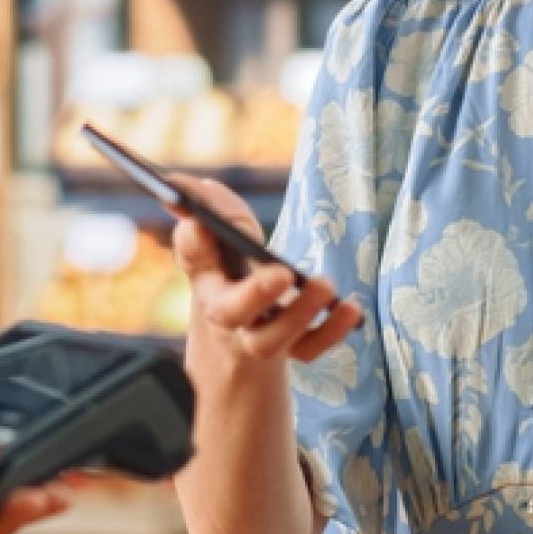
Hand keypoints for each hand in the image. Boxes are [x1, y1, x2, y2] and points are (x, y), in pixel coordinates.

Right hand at [167, 176, 362, 366]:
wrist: (242, 330)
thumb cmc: (234, 268)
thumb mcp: (226, 235)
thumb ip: (212, 207)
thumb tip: (181, 182)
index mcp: (205, 275)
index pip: (193, 257)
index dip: (192, 241)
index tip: (198, 222)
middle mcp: (225, 311)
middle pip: (228, 312)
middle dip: (253, 294)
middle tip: (282, 273)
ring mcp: (256, 335)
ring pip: (266, 341)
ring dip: (298, 314)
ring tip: (324, 285)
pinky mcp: (289, 349)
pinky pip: (306, 350)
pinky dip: (330, 333)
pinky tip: (351, 308)